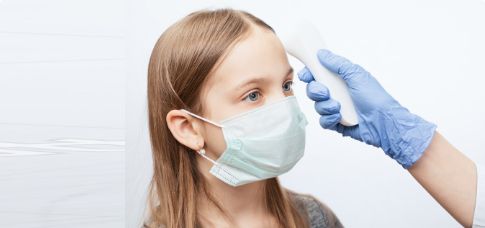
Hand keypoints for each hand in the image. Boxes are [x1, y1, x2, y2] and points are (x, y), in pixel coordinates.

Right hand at [298, 49, 436, 167]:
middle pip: (313, 90)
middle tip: (326, 92)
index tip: (307, 75)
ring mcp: (336, 109)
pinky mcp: (337, 123)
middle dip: (316, 91)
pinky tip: (339, 117)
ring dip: (325, 106)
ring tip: (338, 108)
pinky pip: (323, 121)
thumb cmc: (375, 98)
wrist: (384, 123)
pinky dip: (328, 119)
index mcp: (341, 80)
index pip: (318, 75)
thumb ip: (338, 64)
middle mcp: (337, 93)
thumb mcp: (357, 75)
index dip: (309, 74)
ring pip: (317, 106)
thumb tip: (322, 53)